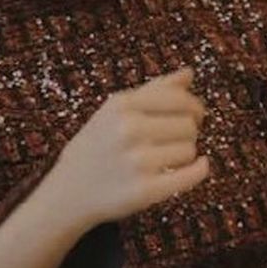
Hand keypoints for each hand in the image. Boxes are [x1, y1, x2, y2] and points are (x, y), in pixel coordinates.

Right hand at [40, 69, 209, 232]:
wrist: (67, 194)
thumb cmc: (98, 146)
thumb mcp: (115, 110)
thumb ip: (155, 89)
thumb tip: (189, 73)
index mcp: (122, 106)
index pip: (181, 99)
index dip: (194, 108)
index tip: (194, 116)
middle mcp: (127, 130)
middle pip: (189, 125)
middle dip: (187, 132)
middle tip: (172, 140)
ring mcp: (136, 162)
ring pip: (190, 149)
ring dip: (184, 154)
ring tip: (164, 157)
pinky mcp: (144, 191)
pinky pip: (192, 174)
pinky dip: (199, 169)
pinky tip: (199, 166)